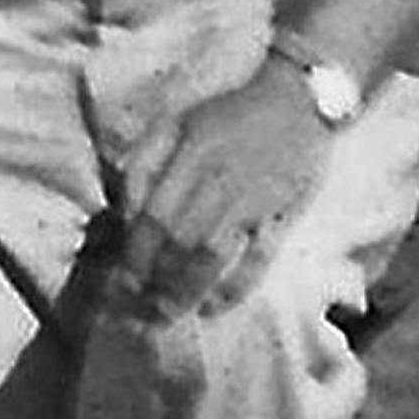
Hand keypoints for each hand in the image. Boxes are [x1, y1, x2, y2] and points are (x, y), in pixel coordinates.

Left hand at [106, 60, 332, 323]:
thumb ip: (146, 162)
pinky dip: (236, 287)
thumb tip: (126, 210)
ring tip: (166, 316)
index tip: (121, 281)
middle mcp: (219, 183)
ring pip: (213, 256)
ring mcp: (253, 203)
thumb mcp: (177, 122)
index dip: (136, 254)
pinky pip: (258, 259)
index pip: (155, 217)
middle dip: (154, 280)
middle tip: (137, 311)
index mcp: (191, 158)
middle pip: (180, 242)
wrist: (296, 102)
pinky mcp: (283, 217)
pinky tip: (213, 307)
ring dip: (187, 290)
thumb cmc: (230, 114)